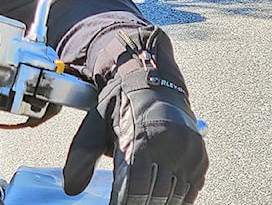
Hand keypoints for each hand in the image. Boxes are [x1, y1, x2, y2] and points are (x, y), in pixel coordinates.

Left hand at [63, 29, 207, 204]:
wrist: (153, 79)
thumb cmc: (123, 102)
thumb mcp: (96, 123)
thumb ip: (82, 156)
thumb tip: (71, 187)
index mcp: (144, 137)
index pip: (136, 188)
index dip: (124, 202)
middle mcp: (171, 145)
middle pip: (156, 195)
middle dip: (140, 203)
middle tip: (128, 204)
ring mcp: (189, 152)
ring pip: (174, 196)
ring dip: (158, 202)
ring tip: (143, 201)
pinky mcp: (200, 157)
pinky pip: (190, 189)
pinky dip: (177, 199)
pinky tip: (162, 199)